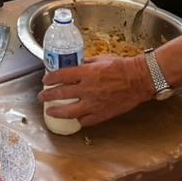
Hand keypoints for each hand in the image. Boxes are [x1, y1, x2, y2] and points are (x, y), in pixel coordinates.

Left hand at [38, 55, 153, 126]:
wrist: (139, 79)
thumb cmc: (122, 67)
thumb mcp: (100, 59)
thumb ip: (85, 63)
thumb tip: (75, 65)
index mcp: (86, 72)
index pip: (61, 76)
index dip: (50, 78)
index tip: (45, 80)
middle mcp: (87, 89)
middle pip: (61, 93)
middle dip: (48, 95)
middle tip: (42, 96)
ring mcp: (93, 103)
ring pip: (68, 111)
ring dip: (56, 111)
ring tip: (50, 111)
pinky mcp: (102, 114)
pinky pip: (85, 121)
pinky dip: (78, 120)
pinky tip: (74, 118)